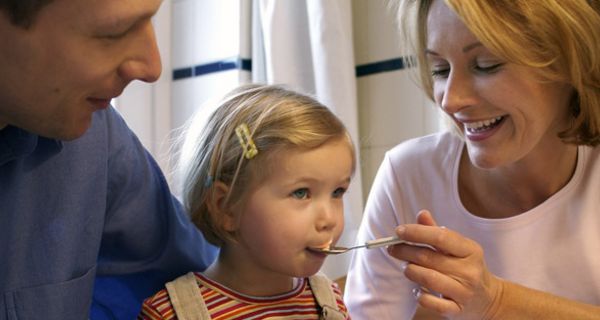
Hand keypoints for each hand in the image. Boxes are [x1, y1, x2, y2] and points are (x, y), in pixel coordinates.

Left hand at [387, 210, 502, 319]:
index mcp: (471, 250)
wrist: (488, 298)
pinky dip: (419, 295)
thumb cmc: (466, 267)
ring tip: (406, 268)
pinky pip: (431, 303)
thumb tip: (422, 214)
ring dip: (410, 271)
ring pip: (428, 278)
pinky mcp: (457, 310)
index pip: (440, 237)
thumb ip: (437, 232)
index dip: (417, 232)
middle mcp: (469, 270)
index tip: (399, 231)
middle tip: (393, 249)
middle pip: (429, 257)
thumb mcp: (458, 248)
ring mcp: (464, 291)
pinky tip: (417, 289)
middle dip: (405, 251)